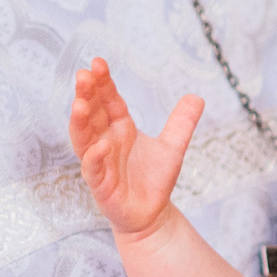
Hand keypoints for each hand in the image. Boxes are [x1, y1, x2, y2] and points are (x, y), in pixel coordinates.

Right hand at [67, 58, 200, 238]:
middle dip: (85, 94)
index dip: (103, 83)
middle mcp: (105, 140)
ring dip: (79, 121)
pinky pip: (92, 168)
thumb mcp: (173, 146)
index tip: (98, 62)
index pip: (108, 100)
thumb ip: (182, 122)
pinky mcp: (100, 184)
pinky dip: (94, 156)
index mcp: (119, 127)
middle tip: (83, 75)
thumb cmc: (154, 179)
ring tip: (79, 103)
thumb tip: (197, 97)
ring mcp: (99, 162)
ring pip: (83, 138)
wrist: (152, 214)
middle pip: (91, 114)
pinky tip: (101, 145)